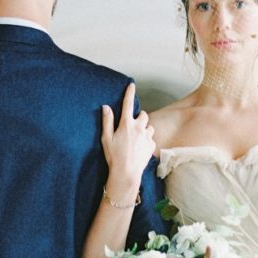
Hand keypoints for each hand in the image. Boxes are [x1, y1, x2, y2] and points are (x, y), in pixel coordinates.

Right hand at [101, 83, 155, 197]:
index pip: (128, 104)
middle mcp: (139, 128)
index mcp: (126, 124)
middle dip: (138, 117)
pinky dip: (146, 141)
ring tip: (136, 139)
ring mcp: (147, 136)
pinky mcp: (151, 145)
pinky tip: (139, 148)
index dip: (130, 93)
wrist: (126, 173)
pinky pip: (150, 139)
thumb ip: (107, 121)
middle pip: (143, 114)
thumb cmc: (113, 156)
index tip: (132, 85)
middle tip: (131, 126)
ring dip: (144, 129)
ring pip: (149, 126)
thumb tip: (106, 107)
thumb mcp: (106, 138)